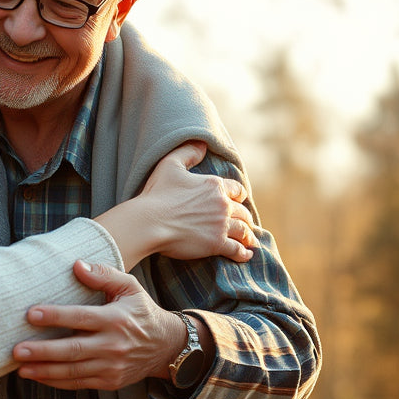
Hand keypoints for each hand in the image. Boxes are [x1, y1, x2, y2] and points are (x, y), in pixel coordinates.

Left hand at [13, 261, 188, 390]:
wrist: (166, 346)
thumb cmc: (141, 311)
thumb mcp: (129, 286)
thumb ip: (103, 274)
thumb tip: (77, 264)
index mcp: (115, 319)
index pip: (80, 317)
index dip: (55, 316)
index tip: (31, 314)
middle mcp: (113, 345)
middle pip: (73, 349)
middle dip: (43, 351)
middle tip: (17, 350)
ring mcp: (111, 366)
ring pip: (73, 370)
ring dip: (45, 370)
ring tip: (20, 368)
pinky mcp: (109, 381)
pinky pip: (79, 383)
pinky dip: (57, 381)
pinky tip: (38, 376)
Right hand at [94, 141, 257, 268]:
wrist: (149, 222)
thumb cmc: (157, 193)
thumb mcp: (169, 165)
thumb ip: (188, 152)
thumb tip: (202, 143)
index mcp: (214, 185)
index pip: (236, 189)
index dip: (238, 195)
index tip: (238, 200)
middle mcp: (222, 205)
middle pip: (243, 211)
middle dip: (244, 216)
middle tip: (244, 222)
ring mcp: (221, 225)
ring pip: (243, 230)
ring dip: (247, 235)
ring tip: (249, 240)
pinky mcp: (217, 244)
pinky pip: (237, 249)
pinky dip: (243, 253)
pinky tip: (246, 255)